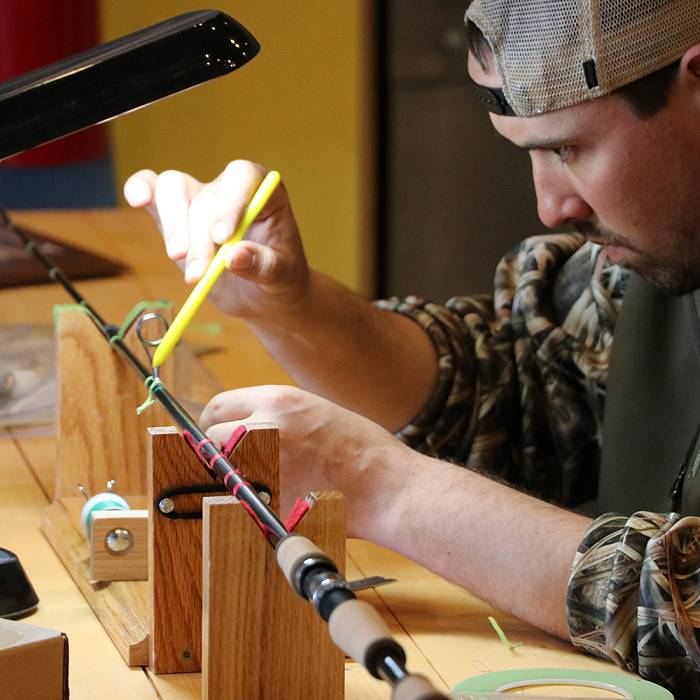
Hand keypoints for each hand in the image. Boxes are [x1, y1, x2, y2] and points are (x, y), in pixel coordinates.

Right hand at [123, 160, 309, 319]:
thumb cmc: (281, 279)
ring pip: (174, 191)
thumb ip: (264, 265)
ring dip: (174, 230)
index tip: (222, 238)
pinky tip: (138, 199)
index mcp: (264, 192)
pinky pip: (153, 192)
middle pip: (205, 196)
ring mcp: (201, 200)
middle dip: (199, 238)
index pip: (243, 179)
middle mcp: (230, 189)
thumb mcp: (283, 276)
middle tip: (200, 274)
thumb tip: (235, 257)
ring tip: (188, 271)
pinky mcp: (177, 218)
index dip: (229, 204)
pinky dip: (141, 190)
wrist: (264, 295)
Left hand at [200, 385, 413, 536]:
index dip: (215, 422)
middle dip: (221, 450)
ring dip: (234, 476)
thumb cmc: (358, 447)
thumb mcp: (313, 411)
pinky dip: (252, 501)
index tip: (220, 434)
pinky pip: (242, 499)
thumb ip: (273, 414)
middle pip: (212, 439)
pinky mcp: (266, 499)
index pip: (217, 407)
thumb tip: (236, 425)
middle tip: (242, 461)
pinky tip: (280, 500)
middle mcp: (264, 428)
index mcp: (277, 400)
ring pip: (223, 471)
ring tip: (266, 480)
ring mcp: (263, 465)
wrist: (386, 485)